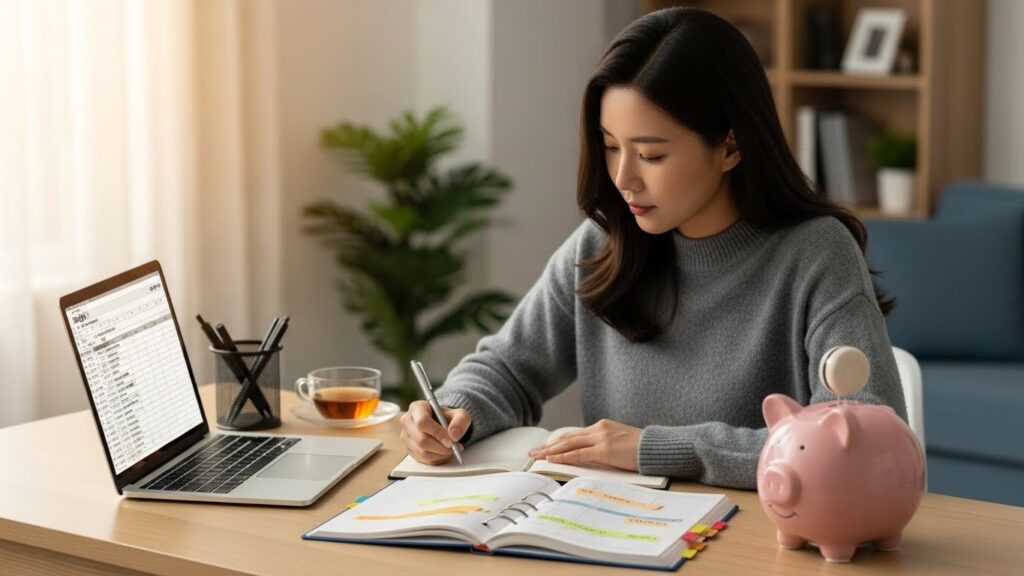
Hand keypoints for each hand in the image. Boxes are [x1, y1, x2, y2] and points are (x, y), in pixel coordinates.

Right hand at [399, 401, 471, 465]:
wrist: (442, 424)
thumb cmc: (448, 417)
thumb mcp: (460, 414)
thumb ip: (460, 421)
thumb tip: (454, 435)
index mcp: (417, 408)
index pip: (423, 422)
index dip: (437, 433)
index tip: (451, 441)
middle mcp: (407, 421)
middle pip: (421, 439)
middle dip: (441, 447)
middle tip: (455, 448)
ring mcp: (405, 436)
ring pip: (422, 452)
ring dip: (440, 454)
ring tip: (452, 450)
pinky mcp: (408, 449)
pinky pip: (423, 459)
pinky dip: (437, 459)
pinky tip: (445, 454)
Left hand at [527, 419, 641, 471]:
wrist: (657, 447)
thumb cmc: (642, 448)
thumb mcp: (620, 443)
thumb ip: (605, 446)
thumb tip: (591, 456)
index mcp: (602, 426)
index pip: (574, 434)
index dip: (558, 441)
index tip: (546, 447)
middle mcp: (599, 429)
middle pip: (567, 437)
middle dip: (548, 445)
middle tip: (533, 451)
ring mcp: (601, 438)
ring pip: (568, 444)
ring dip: (550, 451)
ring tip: (537, 456)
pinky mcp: (604, 450)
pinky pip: (578, 454)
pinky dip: (563, 457)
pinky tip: (552, 460)